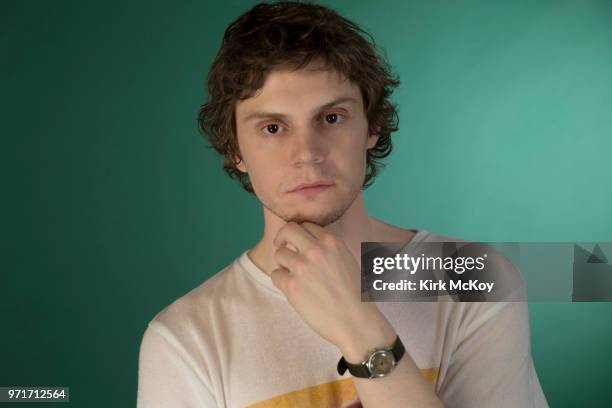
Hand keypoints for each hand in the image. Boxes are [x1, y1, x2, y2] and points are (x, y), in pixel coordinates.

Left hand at [271, 221, 390, 351]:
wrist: (356, 322)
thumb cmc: (356, 295)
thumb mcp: (349, 261)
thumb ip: (330, 250)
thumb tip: (311, 244)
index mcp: (332, 242)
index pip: (306, 225)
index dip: (300, 234)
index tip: (297, 242)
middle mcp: (316, 250)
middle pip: (288, 229)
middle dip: (282, 237)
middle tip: (281, 246)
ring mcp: (303, 267)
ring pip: (279, 253)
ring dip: (283, 263)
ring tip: (293, 276)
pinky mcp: (292, 286)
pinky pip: (275, 275)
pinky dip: (281, 281)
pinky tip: (292, 289)